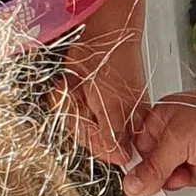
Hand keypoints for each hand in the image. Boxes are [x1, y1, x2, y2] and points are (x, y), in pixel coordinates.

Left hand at [60, 24, 147, 171]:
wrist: (98, 35)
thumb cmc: (114, 62)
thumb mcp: (113, 104)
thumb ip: (115, 134)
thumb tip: (122, 159)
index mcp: (131, 124)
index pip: (112, 152)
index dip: (97, 142)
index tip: (91, 125)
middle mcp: (115, 120)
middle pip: (89, 140)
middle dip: (80, 120)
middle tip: (84, 100)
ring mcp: (96, 110)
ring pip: (74, 126)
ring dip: (69, 106)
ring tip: (77, 88)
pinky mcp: (81, 100)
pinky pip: (65, 112)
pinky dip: (63, 98)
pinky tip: (69, 85)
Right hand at [123, 87, 195, 195]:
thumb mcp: (178, 143)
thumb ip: (152, 168)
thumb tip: (132, 184)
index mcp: (165, 117)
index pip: (141, 149)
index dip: (144, 167)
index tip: (144, 181)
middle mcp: (182, 131)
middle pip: (163, 168)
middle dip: (176, 173)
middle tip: (184, 166)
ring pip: (186, 177)